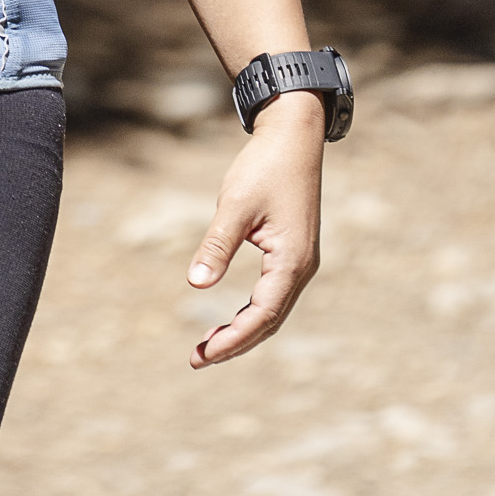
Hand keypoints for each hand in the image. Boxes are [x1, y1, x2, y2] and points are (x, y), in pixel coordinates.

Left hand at [185, 91, 323, 367]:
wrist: (293, 136)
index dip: (232, 339)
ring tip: (208, 346)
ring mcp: (298, 261)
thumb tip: (194, 285)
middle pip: (268, 321)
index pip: (261, 316)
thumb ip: (217, 246)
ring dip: (242, 330)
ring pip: (271, 311)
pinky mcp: (292, 252)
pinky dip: (250, 312)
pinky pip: (272, 294)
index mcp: (291, 262)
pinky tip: (229, 317)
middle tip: (197, 359)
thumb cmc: (264, 167)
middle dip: (235, 343)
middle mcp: (300, 268)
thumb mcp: (235, 205)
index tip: (203, 354)